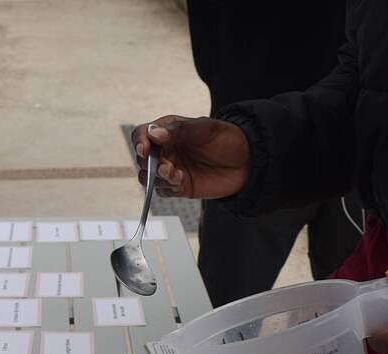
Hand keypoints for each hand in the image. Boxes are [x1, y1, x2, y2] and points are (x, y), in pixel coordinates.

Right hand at [131, 116, 249, 198]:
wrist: (248, 162)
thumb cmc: (228, 139)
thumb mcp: (205, 129)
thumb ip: (180, 131)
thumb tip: (154, 134)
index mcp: (169, 130)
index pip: (143, 134)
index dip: (140, 142)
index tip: (144, 150)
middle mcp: (167, 150)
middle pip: (142, 159)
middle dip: (149, 164)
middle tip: (166, 166)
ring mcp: (171, 169)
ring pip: (148, 178)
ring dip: (157, 178)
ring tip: (175, 175)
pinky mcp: (179, 186)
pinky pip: (162, 191)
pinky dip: (167, 188)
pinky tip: (182, 182)